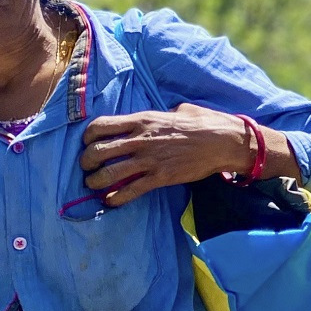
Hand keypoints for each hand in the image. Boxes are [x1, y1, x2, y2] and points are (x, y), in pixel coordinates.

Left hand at [81, 104, 252, 206]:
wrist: (224, 141)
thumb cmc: (205, 122)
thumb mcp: (179, 110)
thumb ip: (162, 115)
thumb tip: (161, 116)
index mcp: (143, 120)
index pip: (100, 126)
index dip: (88, 136)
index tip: (89, 143)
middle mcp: (141, 139)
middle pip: (98, 151)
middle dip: (86, 161)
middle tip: (88, 168)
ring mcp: (150, 160)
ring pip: (109, 173)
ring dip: (95, 181)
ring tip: (94, 185)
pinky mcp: (161, 177)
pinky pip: (130, 190)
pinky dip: (116, 198)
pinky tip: (111, 201)